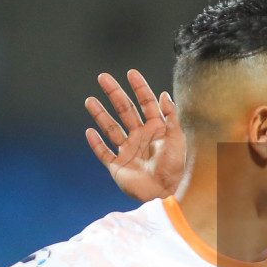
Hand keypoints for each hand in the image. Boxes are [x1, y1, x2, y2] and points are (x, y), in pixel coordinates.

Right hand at [85, 69, 185, 202]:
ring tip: (90, 100)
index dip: (139, 88)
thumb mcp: (176, 138)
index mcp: (155, 129)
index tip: (131, 73)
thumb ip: (170, 116)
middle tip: (103, 77)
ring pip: (111, 128)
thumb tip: (163, 93)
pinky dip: (96, 143)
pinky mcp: (117, 166)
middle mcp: (140, 137)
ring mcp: (127, 150)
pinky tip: (90, 132)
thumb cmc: (174, 167)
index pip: (146, 103)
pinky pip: (103, 152)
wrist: (165, 193)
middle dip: (114, 93)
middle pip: (124, 110)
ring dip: (100, 114)